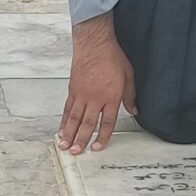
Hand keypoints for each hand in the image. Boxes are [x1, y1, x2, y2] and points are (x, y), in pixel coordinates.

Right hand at [58, 15, 133, 154]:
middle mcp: (94, 99)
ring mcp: (81, 95)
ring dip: (69, 134)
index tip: (98, 147)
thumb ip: (130, 95)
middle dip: (81, 140)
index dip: (102, 137)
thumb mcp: (128, 76)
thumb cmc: (111, 56)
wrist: (94, 43)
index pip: (106, 122)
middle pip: (87, 124)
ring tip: (64, 146)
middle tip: (76, 152)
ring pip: (74, 119)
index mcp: (110, 97)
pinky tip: (61, 129)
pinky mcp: (73, 89)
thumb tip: (134, 110)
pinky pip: (67, 109)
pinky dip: (63, 120)